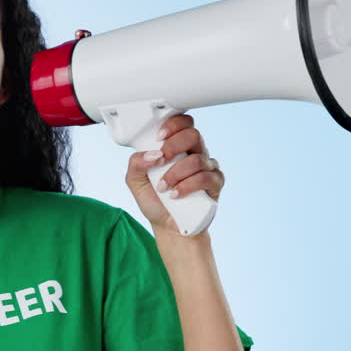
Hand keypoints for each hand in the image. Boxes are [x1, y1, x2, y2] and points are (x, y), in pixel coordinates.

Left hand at [124, 113, 223, 234]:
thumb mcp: (135, 182)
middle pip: (193, 135)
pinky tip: (176, 195)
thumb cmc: (155, 201)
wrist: (169, 227)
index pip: (183, 123)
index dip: (173, 124)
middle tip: (161, 160)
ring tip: (164, 188)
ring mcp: (207, 168)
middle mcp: (194, 153)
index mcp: (178, 147)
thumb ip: (135, 164)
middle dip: (174, 146)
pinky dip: (188, 186)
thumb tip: (152, 154)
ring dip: (176, 173)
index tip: (159, 137)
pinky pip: (206, 177)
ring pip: (197, 159)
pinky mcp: (215, 184)